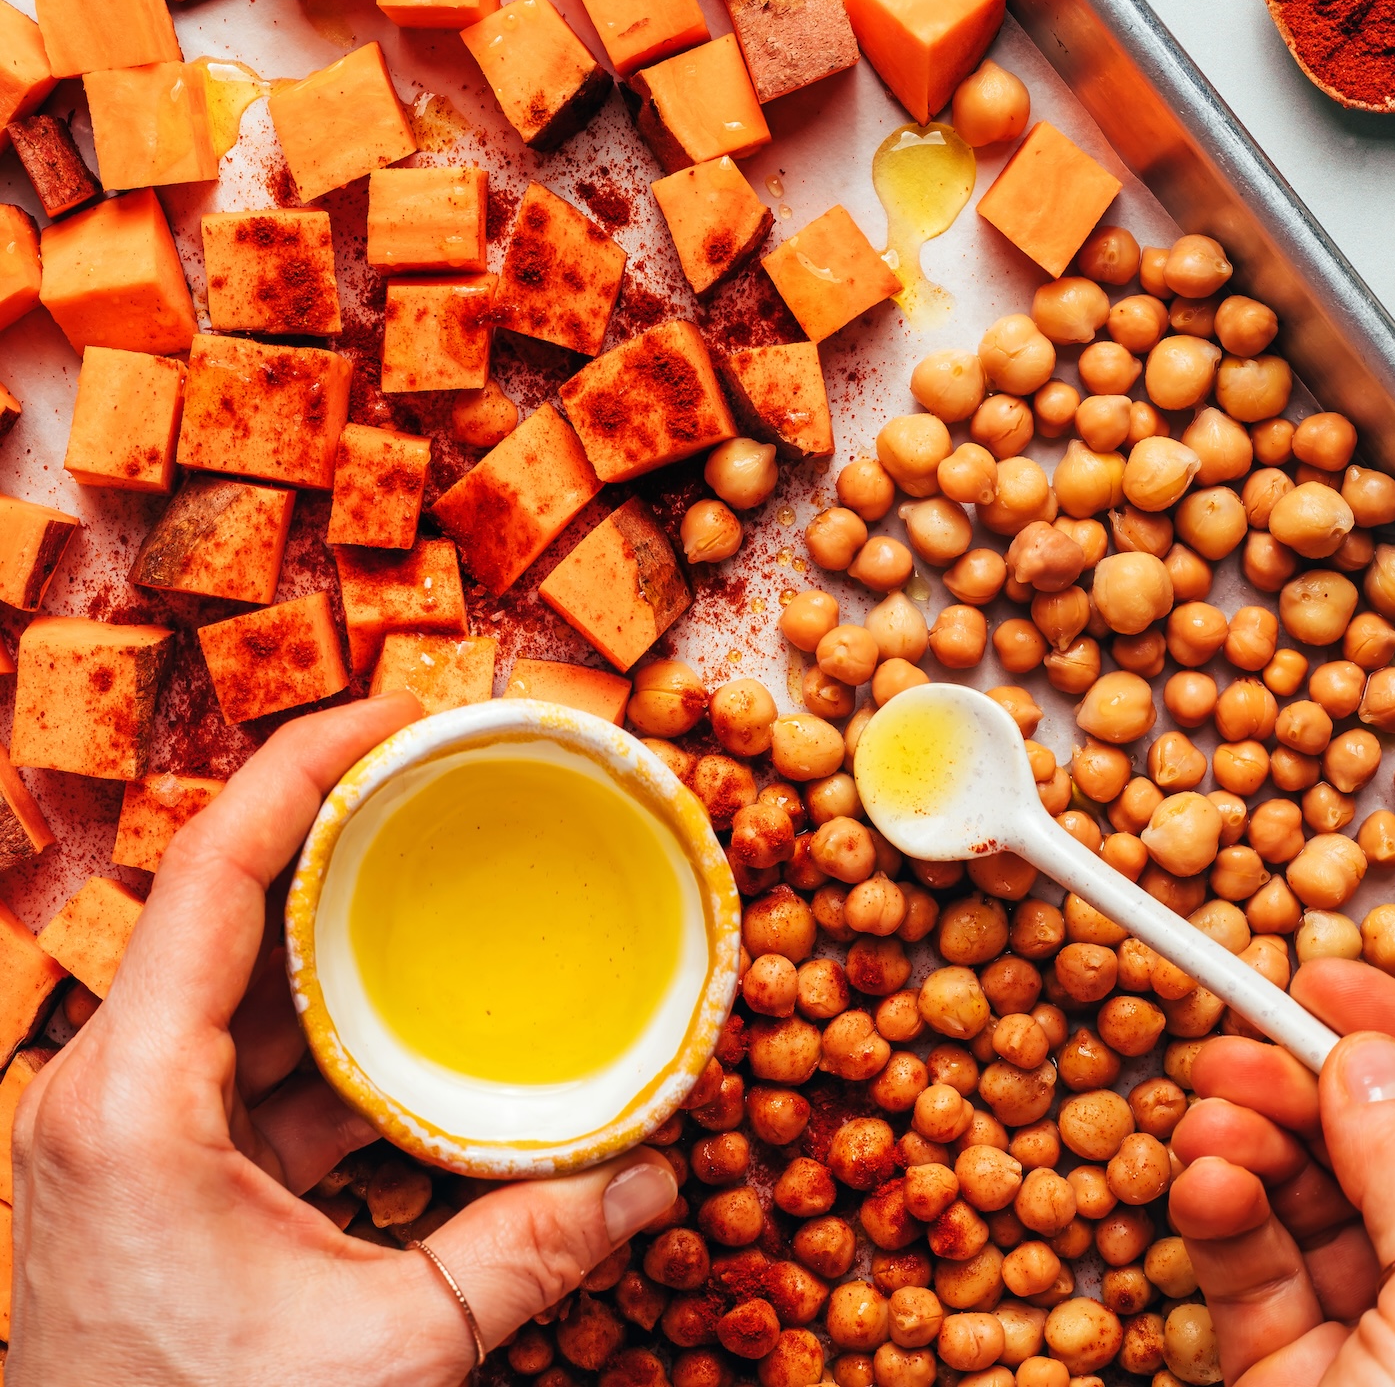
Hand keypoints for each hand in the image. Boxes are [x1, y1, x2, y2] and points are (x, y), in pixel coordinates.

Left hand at [8, 699, 678, 1384]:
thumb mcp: (385, 1353)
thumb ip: (525, 1252)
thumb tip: (653, 1180)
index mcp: (132, 1099)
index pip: (209, 870)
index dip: (302, 764)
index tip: (398, 713)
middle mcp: (100, 1090)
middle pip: (211, 901)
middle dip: (326, 823)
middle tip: (433, 770)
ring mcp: (110, 1131)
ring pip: (218, 977)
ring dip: (319, 923)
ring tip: (425, 871)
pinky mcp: (135, 1172)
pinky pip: (226, 1056)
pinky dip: (311, 1024)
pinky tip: (397, 1019)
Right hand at [1169, 957, 1394, 1386]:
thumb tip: (1364, 1059)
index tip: (1320, 981)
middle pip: (1364, 1142)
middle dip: (1296, 1084)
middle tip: (1237, 1053)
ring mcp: (1366, 1328)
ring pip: (1298, 1197)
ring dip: (1242, 1141)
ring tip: (1207, 1124)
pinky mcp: (1286, 1373)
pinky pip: (1247, 1272)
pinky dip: (1215, 1219)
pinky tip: (1203, 1186)